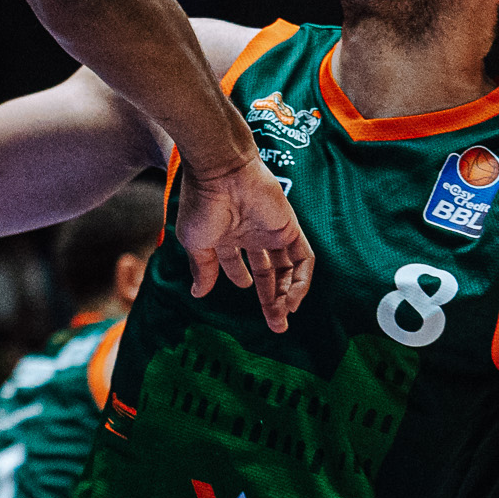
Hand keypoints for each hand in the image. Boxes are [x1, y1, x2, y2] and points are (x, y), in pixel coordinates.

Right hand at [176, 148, 312, 333]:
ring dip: (286, 295)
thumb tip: (197, 293)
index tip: (242, 291)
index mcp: (226, 235)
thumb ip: (203, 268)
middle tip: (275, 325)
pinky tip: (292, 299)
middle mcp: (251, 234)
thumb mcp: (195, 242)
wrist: (221, 172)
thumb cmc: (202, 203)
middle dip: (269, 299)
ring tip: (283, 316)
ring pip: (286, 269)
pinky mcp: (290, 228)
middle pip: (267, 271)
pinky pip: (303, 259)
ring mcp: (272, 232)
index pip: (239, 264)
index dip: (242, 279)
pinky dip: (300, 281)